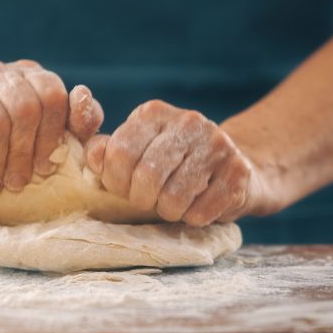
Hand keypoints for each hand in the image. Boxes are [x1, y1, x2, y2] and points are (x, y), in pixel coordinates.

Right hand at [0, 60, 102, 207]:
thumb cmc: (9, 157)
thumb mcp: (50, 142)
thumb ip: (77, 122)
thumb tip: (83, 95)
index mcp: (29, 75)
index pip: (51, 93)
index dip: (52, 135)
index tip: (46, 168)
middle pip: (24, 109)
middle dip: (24, 154)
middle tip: (19, 184)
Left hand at [85, 100, 266, 225]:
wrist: (236, 168)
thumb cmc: (174, 165)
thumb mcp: (138, 151)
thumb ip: (109, 153)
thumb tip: (94, 156)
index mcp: (154, 113)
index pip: (119, 152)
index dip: (117, 182)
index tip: (127, 188)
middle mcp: (188, 121)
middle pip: (146, 177)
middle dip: (143, 200)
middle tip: (152, 201)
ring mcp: (217, 145)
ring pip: (173, 198)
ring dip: (170, 212)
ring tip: (176, 203)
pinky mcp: (238, 172)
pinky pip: (200, 213)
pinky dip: (194, 219)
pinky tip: (200, 205)